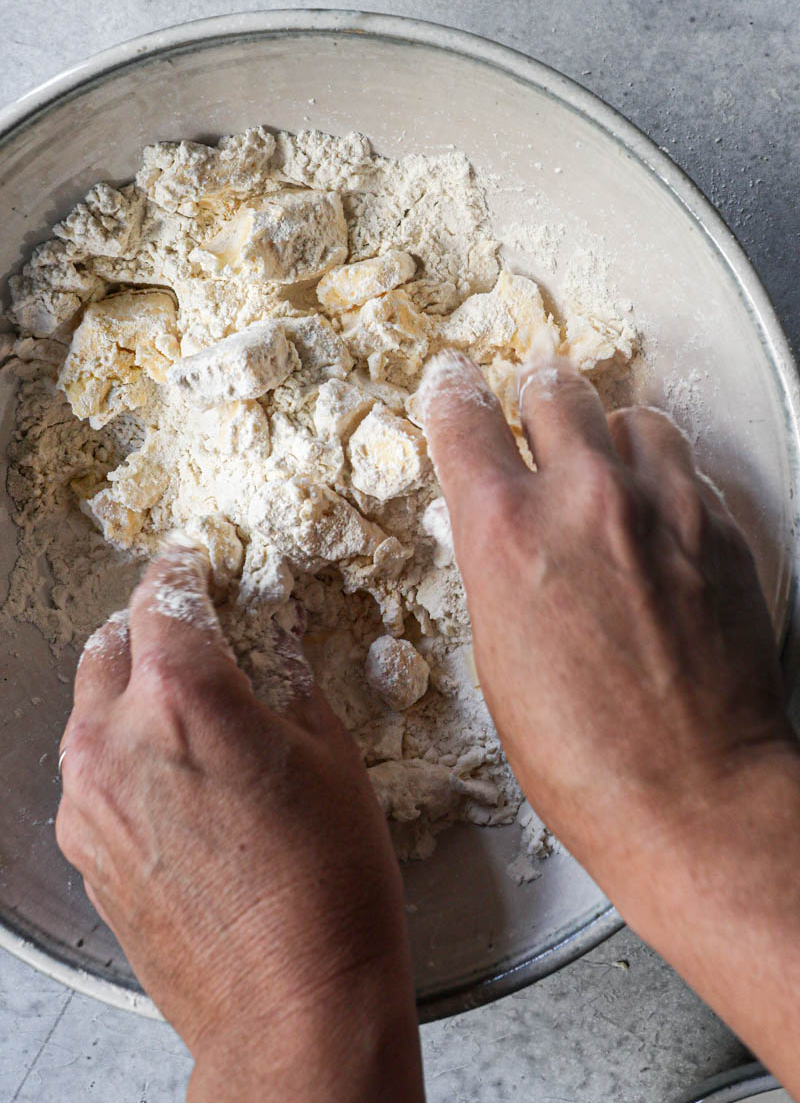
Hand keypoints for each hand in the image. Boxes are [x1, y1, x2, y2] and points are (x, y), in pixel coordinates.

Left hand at [56, 547, 422, 1101]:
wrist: (292, 1005)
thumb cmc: (330, 881)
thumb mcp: (331, 752)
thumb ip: (288, 674)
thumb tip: (275, 634)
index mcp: (185, 693)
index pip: (165, 594)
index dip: (185, 569)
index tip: (196, 562)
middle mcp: (116, 736)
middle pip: (112, 642)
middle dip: (151, 628)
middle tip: (198, 639)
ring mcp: (87, 798)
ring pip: (92, 707)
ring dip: (132, 693)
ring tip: (190, 718)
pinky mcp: (82, 847)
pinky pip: (91, 770)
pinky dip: (123, 752)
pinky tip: (176, 781)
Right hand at [422, 352, 799, 1092]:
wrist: (694, 797)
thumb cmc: (580, 754)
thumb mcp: (496, 655)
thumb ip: (497, 566)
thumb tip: (501, 526)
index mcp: (507, 532)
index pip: (465, 417)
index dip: (454, 396)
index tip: (455, 387)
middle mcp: (585, 498)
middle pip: (555, 386)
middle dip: (537, 397)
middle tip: (535, 417)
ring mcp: (663, 507)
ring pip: (631, 414)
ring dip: (609, 436)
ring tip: (606, 474)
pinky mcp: (719, 529)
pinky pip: (685, 468)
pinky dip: (663, 479)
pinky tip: (655, 523)